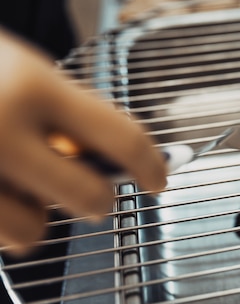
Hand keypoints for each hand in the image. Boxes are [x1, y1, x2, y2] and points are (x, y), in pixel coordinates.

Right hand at [0, 30, 166, 254]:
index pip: (123, 137)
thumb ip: (67, 113)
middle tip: (90, 190)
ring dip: (35, 215)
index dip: (152, 164)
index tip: (160, 178)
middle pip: (88, 198)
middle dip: (97, 198)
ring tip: (15, 181)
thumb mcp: (24, 70)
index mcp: (33, 86)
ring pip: (33, 234)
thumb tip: (116, 160)